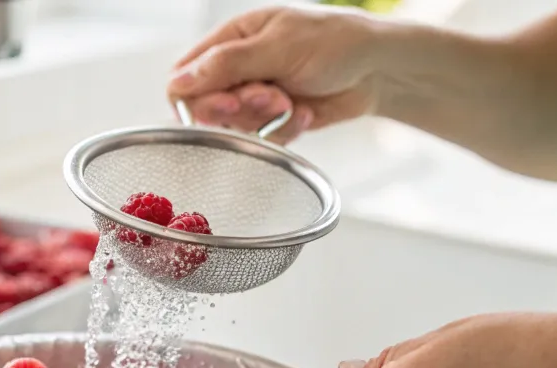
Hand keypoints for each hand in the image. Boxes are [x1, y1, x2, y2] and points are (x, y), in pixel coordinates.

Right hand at [167, 6, 383, 143]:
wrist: (379, 69)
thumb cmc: (334, 42)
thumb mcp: (278, 46)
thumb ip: (227, 64)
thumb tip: (177, 82)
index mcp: (230, 39)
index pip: (184, 77)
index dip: (198, 98)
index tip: (229, 101)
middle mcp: (237, 69)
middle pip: (205, 107)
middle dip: (239, 108)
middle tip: (270, 98)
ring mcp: (255, 96)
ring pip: (234, 127)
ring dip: (265, 119)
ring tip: (293, 102)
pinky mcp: (273, 122)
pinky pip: (261, 140)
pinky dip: (284, 131)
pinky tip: (306, 112)